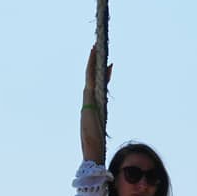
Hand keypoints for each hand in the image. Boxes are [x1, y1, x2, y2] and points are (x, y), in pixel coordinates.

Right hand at [80, 47, 110, 163]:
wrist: (92, 149)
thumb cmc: (96, 146)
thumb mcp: (102, 134)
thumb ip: (103, 129)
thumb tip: (105, 133)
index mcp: (92, 107)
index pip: (99, 87)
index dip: (104, 75)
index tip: (109, 64)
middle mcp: (88, 101)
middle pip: (92, 78)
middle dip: (95, 63)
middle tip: (98, 47)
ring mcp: (87, 99)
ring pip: (90, 75)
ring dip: (92, 61)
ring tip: (96, 46)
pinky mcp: (88, 99)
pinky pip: (90, 79)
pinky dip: (91, 67)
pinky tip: (96, 57)